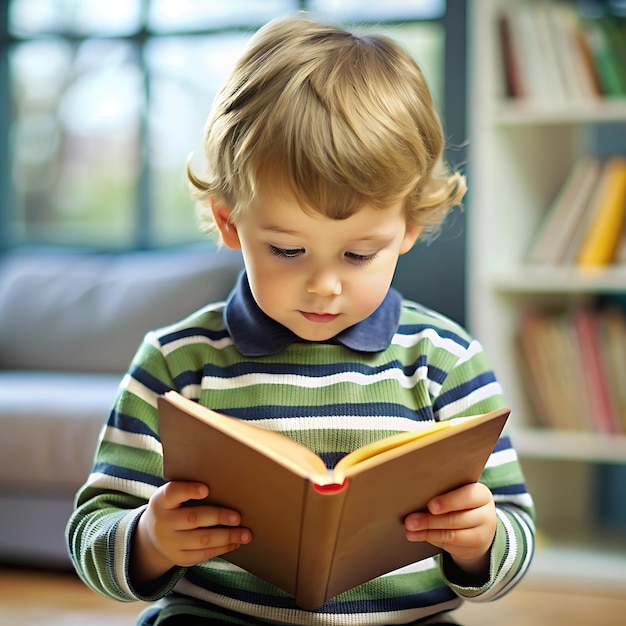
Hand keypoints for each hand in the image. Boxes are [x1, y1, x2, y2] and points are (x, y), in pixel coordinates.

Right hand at [131, 481, 251, 587]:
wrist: (153, 533)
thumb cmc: (173, 505)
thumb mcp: (173, 495)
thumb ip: (190, 489)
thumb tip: (226, 483)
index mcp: (161, 501)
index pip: (172, 493)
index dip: (188, 490)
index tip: (206, 488)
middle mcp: (163, 523)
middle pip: (193, 518)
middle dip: (218, 517)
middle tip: (238, 517)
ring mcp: (170, 543)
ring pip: (202, 540)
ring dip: (227, 536)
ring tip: (245, 533)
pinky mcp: (179, 558)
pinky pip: (203, 555)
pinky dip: (222, 548)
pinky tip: (235, 542)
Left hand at [404, 483, 495, 575]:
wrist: (480, 527)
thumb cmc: (462, 504)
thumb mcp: (459, 494)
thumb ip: (444, 492)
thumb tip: (417, 493)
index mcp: (481, 494)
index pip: (467, 496)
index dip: (448, 502)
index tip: (430, 506)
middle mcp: (486, 513)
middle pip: (456, 518)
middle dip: (430, 520)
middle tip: (410, 520)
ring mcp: (483, 533)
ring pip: (452, 533)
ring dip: (427, 531)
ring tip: (410, 529)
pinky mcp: (475, 547)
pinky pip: (450, 543)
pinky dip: (431, 538)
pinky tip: (417, 535)